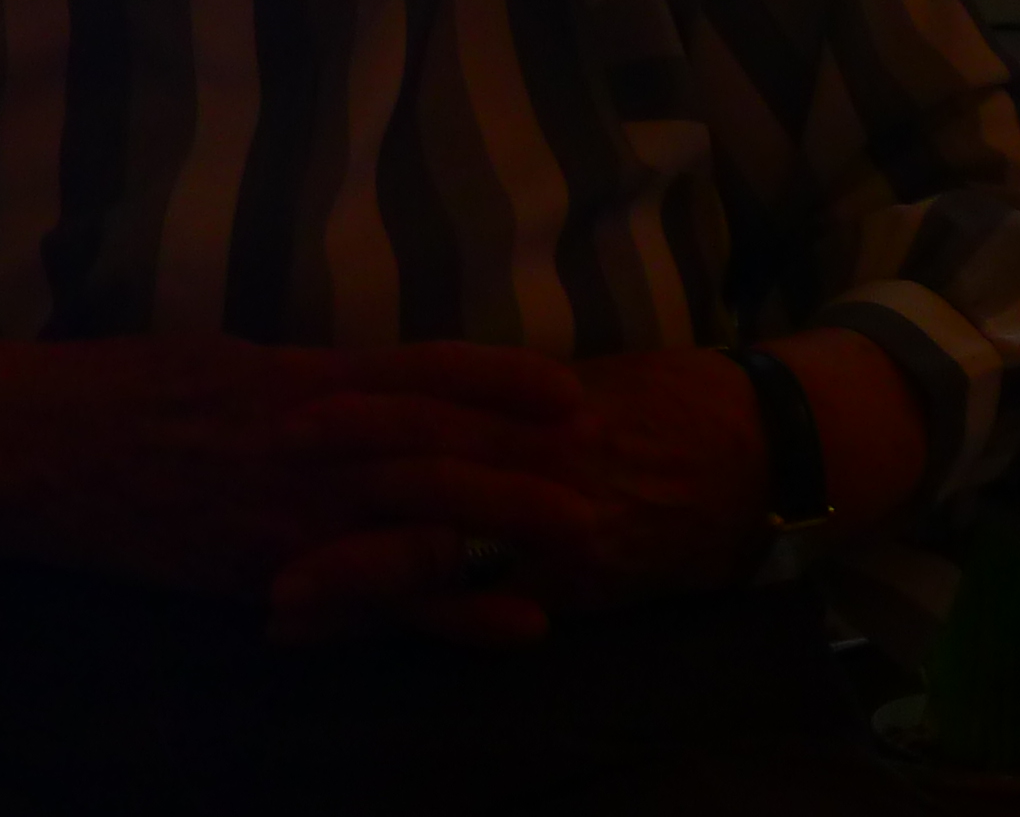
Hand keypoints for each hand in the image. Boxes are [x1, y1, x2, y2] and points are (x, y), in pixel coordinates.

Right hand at [0, 333, 598, 636]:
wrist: (30, 449)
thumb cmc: (119, 392)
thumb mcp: (219, 359)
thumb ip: (299, 378)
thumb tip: (361, 385)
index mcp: (294, 377)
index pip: (418, 371)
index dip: (498, 378)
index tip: (567, 387)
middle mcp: (302, 441)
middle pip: (438, 449)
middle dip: (525, 462)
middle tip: (606, 470)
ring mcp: (286, 513)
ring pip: (419, 521)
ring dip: (508, 531)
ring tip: (584, 543)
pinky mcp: (266, 575)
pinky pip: (375, 598)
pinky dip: (449, 614)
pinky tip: (511, 626)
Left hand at [264, 345, 766, 643]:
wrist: (765, 452)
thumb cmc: (668, 400)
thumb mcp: (575, 375)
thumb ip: (496, 391)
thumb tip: (420, 388)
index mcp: (529, 397)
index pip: (429, 393)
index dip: (357, 404)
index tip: (287, 411)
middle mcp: (536, 455)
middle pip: (421, 465)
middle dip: (336, 483)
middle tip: (254, 492)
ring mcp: (554, 526)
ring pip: (440, 550)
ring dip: (354, 575)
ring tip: (280, 598)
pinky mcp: (574, 585)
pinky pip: (488, 609)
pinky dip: (423, 629)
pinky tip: (369, 643)